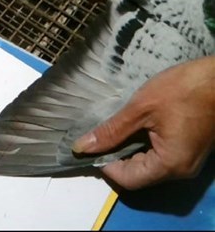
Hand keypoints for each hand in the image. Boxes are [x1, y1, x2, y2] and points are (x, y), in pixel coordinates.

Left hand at [72, 56, 214, 189]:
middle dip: (115, 157)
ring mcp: (187, 161)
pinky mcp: (188, 149)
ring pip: (148, 164)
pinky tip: (132, 125)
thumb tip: (83, 147)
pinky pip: (159, 155)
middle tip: (99, 135)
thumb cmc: (183, 90)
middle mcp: (181, 171)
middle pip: (138, 175)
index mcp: (170, 165)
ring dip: (128, 149)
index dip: (105, 165)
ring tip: (114, 127)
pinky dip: (142, 143)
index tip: (90, 146)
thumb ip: (111, 131)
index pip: (128, 180)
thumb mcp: (140, 109)